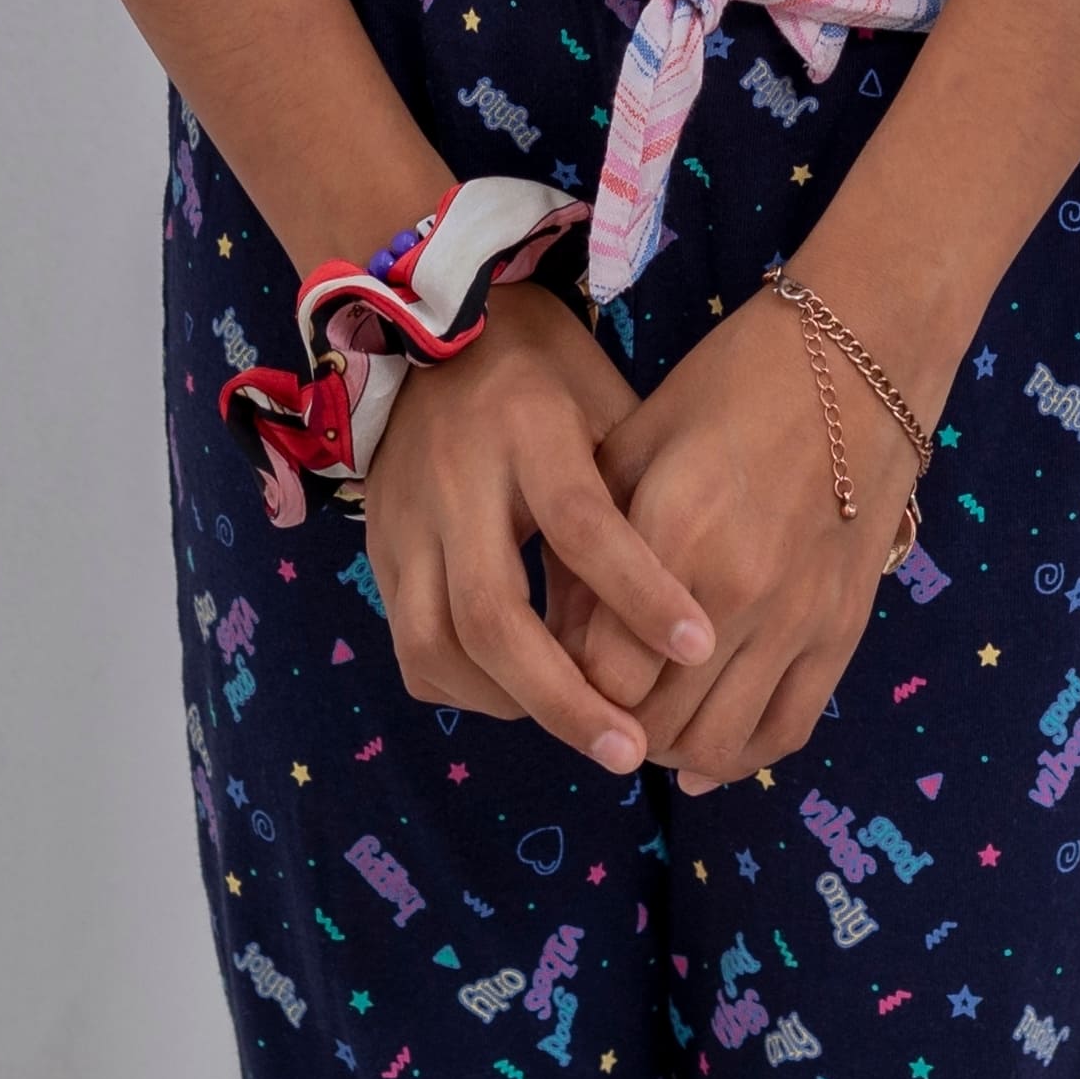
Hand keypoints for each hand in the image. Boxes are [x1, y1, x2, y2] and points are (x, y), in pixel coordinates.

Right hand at [358, 297, 713, 770]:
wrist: (425, 328)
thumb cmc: (544, 371)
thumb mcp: (601, 400)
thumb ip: (632, 487)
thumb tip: (687, 592)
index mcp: (526, 428)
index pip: (581, 524)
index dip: (641, 591)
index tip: (701, 646)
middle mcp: (454, 480)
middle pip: (494, 614)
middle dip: (565, 697)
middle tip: (629, 750)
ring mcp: (404, 520)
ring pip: (438, 645)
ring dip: (512, 704)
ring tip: (581, 727)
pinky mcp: (378, 552)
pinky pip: (411, 648)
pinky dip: (464, 689)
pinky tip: (518, 697)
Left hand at [569, 290, 926, 792]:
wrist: (857, 358)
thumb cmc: (731, 384)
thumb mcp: (635, 444)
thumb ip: (591, 544)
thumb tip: (559, 639)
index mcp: (675, 536)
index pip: (601, 674)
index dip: (567, 687)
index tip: (555, 672)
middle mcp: (738, 592)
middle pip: (653, 722)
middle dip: (612, 726)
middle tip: (593, 704)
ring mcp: (798, 619)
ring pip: (716, 745)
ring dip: (670, 750)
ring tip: (649, 721)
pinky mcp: (843, 631)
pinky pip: (787, 730)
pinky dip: (741, 757)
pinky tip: (706, 750)